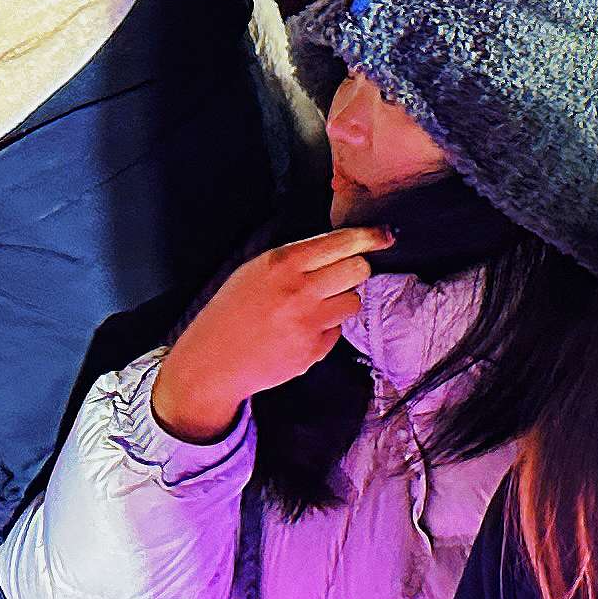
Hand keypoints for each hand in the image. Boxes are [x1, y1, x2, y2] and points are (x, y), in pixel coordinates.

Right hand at [150, 228, 389, 442]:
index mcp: (282, 262)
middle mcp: (299, 290)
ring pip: (354, 301)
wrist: (211, 362)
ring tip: (311, 309)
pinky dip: (326, 330)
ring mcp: (308, 322)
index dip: (371, 237)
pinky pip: (338, 332)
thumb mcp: (254, 271)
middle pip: (359, 269)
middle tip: (337, 278)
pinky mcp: (313, 351)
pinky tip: (298, 333)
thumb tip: (341, 246)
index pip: (343, 240)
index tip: (386, 235)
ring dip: (341, 302)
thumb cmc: (231, 312)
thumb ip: (295, 257)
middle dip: (354, 271)